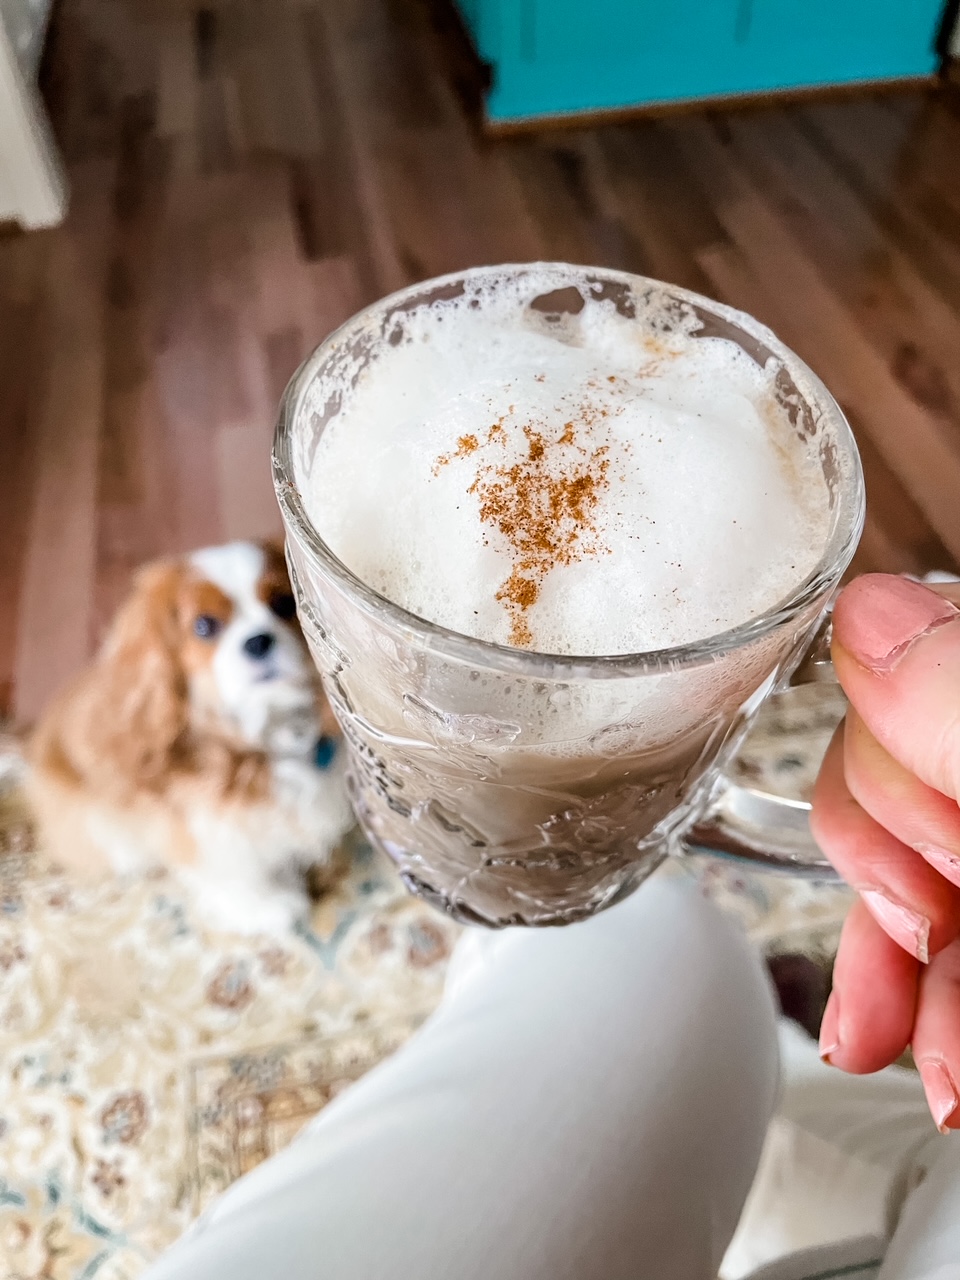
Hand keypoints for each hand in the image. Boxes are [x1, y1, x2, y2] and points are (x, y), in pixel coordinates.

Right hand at [811, 573, 959, 1129]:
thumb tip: (866, 610)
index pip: (886, 684)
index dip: (891, 796)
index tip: (933, 886)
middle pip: (881, 783)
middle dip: (892, 889)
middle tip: (928, 943)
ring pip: (910, 877)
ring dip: (899, 979)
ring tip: (926, 1060)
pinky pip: (943, 939)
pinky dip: (931, 1009)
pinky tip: (935, 1060)